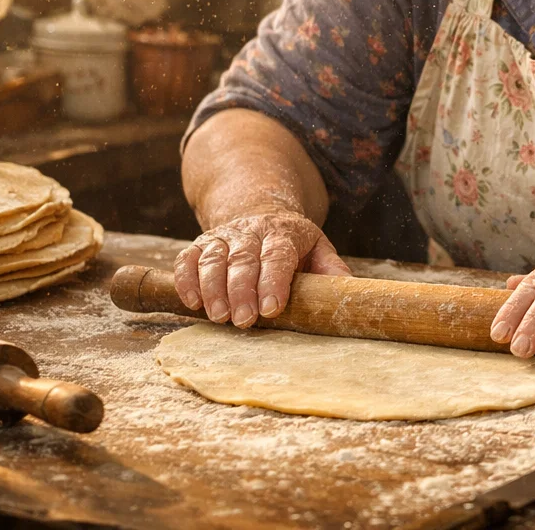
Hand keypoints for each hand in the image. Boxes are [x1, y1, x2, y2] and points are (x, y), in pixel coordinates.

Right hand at [173, 212, 350, 327]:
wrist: (261, 213)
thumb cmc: (293, 243)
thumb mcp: (318, 248)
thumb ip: (331, 269)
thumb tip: (349, 293)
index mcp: (283, 233)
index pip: (278, 255)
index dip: (274, 281)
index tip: (271, 308)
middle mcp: (251, 231)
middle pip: (244, 258)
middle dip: (242, 290)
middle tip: (244, 321)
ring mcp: (223, 236)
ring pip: (213, 258)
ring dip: (213, 288)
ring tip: (219, 317)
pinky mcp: (200, 244)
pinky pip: (187, 258)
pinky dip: (186, 279)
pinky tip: (193, 302)